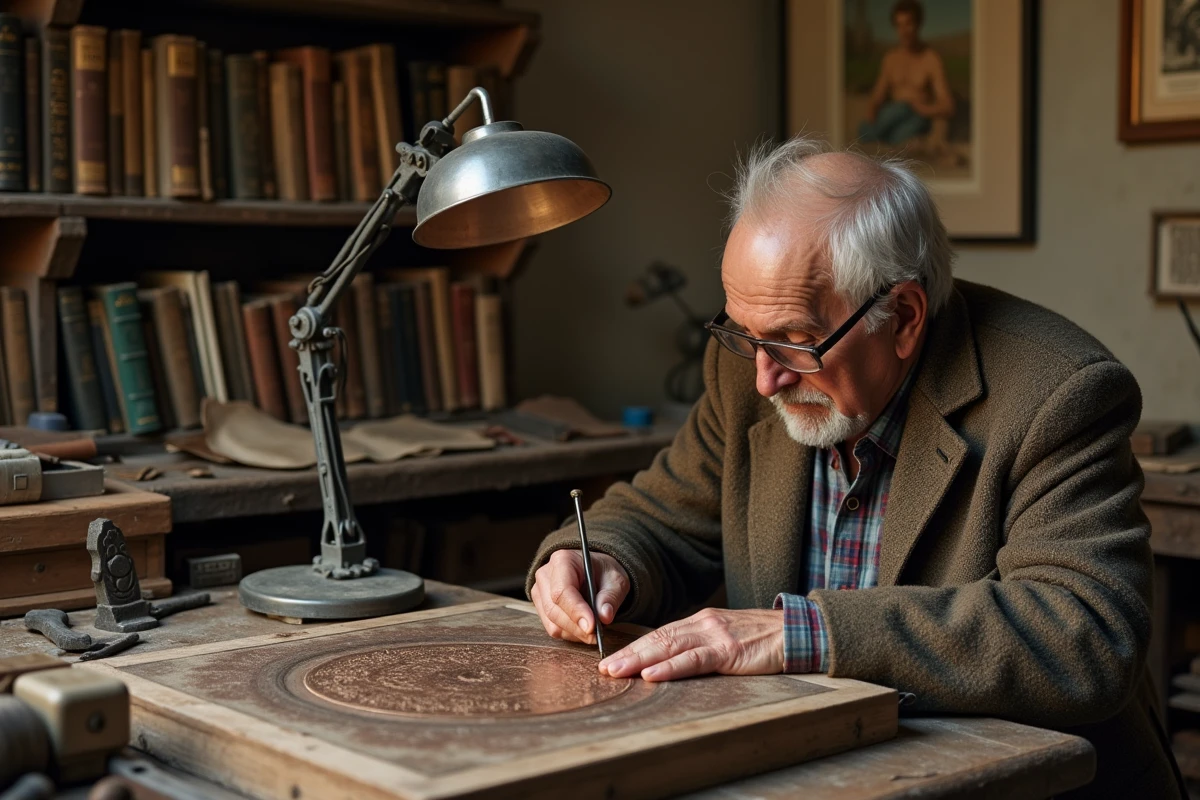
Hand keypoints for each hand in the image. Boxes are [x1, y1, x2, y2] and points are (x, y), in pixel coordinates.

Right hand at [530, 549, 629, 644]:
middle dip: (578, 627)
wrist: (596, 571)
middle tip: (598, 634)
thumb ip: (611, 597)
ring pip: (552, 623)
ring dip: (575, 633)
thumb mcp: (616, 580)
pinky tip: (584, 628)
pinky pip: (553, 628)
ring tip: (595, 631)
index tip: (592, 627)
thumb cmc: (604, 573)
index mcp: (562, 561)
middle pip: (554, 610)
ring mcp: (540, 592)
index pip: (562, 591)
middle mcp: (545, 575)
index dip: (576, 611)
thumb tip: (604, 617)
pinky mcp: (541, 607)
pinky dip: (571, 634)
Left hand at [598, 607, 783, 681]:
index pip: (660, 634)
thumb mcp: (727, 636)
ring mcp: (715, 635)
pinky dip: (670, 667)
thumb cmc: (763, 638)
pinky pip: (694, 660)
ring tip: (617, 671)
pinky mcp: (729, 651)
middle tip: (603, 668)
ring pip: (669, 646)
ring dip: (640, 660)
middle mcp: (703, 624)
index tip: (611, 659)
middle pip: (658, 639)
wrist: (797, 631)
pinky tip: (653, 673)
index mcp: (700, 621)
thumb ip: (702, 644)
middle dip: (628, 654)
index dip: (634, 647)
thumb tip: (674, 661)